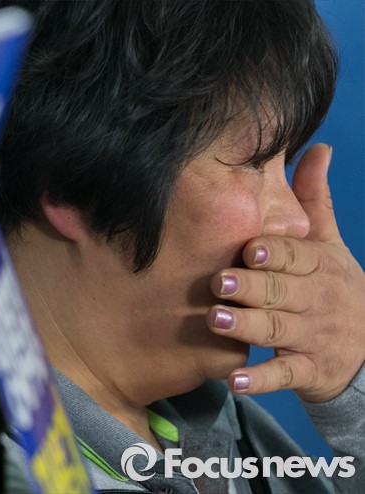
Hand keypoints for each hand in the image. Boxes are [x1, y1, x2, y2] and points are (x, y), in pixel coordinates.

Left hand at [207, 143, 364, 402]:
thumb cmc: (334, 286)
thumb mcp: (331, 245)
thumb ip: (316, 201)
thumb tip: (317, 146)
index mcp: (318, 266)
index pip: (296, 257)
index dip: (274, 253)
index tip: (249, 249)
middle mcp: (316, 300)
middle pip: (282, 292)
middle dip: (251, 287)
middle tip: (217, 281)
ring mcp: (313, 337)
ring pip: (278, 330)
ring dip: (247, 326)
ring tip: (216, 321)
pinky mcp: (308, 370)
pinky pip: (284, 376)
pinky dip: (260, 380)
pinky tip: (234, 380)